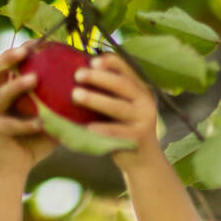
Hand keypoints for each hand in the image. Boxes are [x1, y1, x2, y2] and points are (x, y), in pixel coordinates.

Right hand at [0, 44, 59, 176]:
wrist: (13, 170)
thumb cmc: (34, 142)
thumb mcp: (51, 119)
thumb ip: (62, 104)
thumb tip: (91, 90)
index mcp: (8, 90)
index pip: (12, 63)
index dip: (23, 49)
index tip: (40, 40)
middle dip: (11, 57)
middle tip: (28, 50)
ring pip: (1, 94)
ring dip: (17, 85)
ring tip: (34, 78)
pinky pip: (11, 125)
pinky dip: (26, 124)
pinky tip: (41, 123)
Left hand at [70, 52, 161, 175]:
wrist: (143, 158)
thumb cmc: (124, 127)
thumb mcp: (122, 105)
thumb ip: (109, 92)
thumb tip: (77, 74)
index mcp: (140, 89)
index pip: (127, 69)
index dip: (110, 62)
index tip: (91, 61)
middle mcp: (144, 102)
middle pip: (122, 85)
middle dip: (99, 78)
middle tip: (77, 75)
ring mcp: (143, 120)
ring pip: (118, 107)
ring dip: (95, 99)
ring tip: (76, 95)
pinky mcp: (137, 138)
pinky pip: (117, 132)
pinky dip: (102, 129)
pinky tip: (88, 127)